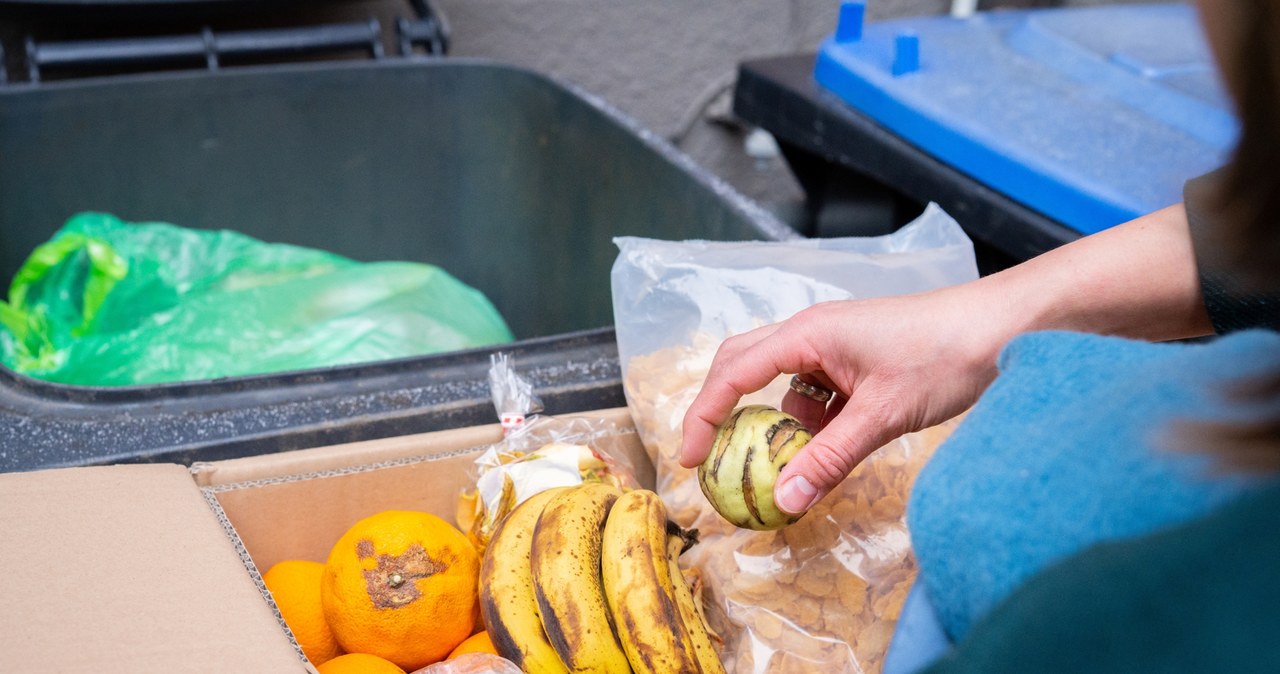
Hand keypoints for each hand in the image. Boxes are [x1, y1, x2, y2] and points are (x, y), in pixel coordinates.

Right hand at [677, 204, 1210, 516]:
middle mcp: (812, 333)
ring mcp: (836, 346)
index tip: (691, 459)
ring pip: (783, 384)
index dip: (703, 415)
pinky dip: (813, 422)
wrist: (1006, 328)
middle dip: (722, 410)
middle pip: (743, 366)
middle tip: (711, 457)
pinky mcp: (858, 362)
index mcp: (806, 333)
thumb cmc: (944, 354)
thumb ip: (828, 458)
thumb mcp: (882, 415)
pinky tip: (834, 444)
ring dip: (777, 422)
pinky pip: (817, 393)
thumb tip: (784, 502)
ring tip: (784, 463)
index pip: (732, 373)